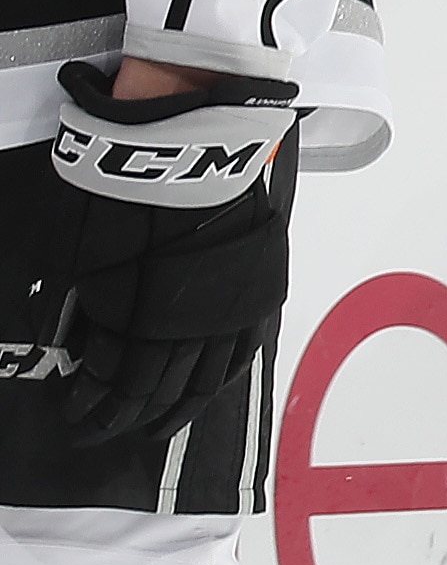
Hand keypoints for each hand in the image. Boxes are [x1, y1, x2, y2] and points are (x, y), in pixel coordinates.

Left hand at [40, 60, 298, 442]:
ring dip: (177, 408)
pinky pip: (245, 346)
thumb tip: (72, 340)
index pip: (114, 385)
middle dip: (126, 418)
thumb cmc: (125, 178)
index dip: (93, 409)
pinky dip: (224, 376)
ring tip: (157, 429)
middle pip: (157, 390)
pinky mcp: (256, 283)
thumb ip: (81, 298)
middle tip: (105, 434)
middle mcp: (186, 321)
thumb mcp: (79, 245)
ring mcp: (227, 305)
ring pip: (205, 379)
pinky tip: (211, 388)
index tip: (74, 421)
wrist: (192, 131)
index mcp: (138, 314)